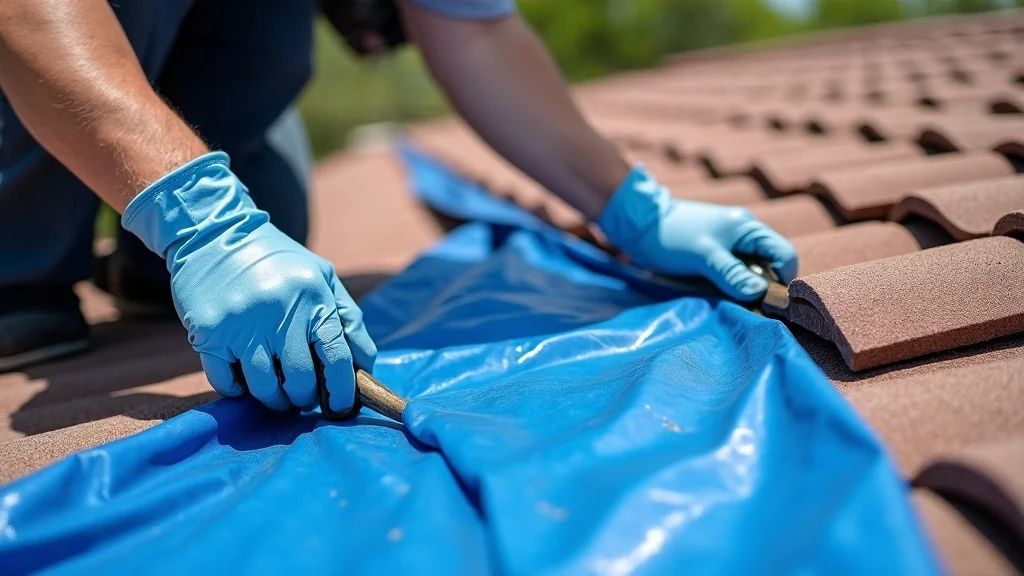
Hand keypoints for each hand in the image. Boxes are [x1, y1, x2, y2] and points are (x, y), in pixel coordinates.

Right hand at [122, 152, 375, 414]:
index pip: (337, 357)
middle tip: (305, 396)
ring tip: (279, 394)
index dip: (343, 390)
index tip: (342, 406)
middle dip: (306, 398)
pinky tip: (245, 380)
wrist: (214, 233)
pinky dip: (238, 390)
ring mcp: (242, 324)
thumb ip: (347, 318)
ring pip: (265, 388)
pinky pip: (226, 382)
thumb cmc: (277, 260)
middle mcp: (279, 312)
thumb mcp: (322, 276)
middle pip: (301, 380)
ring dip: (276, 400)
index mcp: (313, 297)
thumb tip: (365, 365)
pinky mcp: (209, 333)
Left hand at [597, 166, 797, 300]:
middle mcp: (745, 235)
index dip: (783, 280)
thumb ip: (732, 274)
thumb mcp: (703, 256)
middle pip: (772, 266)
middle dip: (765, 287)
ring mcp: (732, 245)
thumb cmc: (671, 237)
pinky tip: (723, 296)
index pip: (785, 255)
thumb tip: (760, 292)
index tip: (768, 303)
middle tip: (750, 307)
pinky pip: (737, 273)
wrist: (639, 226)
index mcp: (748, 228)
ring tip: (735, 303)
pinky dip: (734, 286)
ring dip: (748, 289)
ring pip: (754, 272)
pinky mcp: (718, 255)